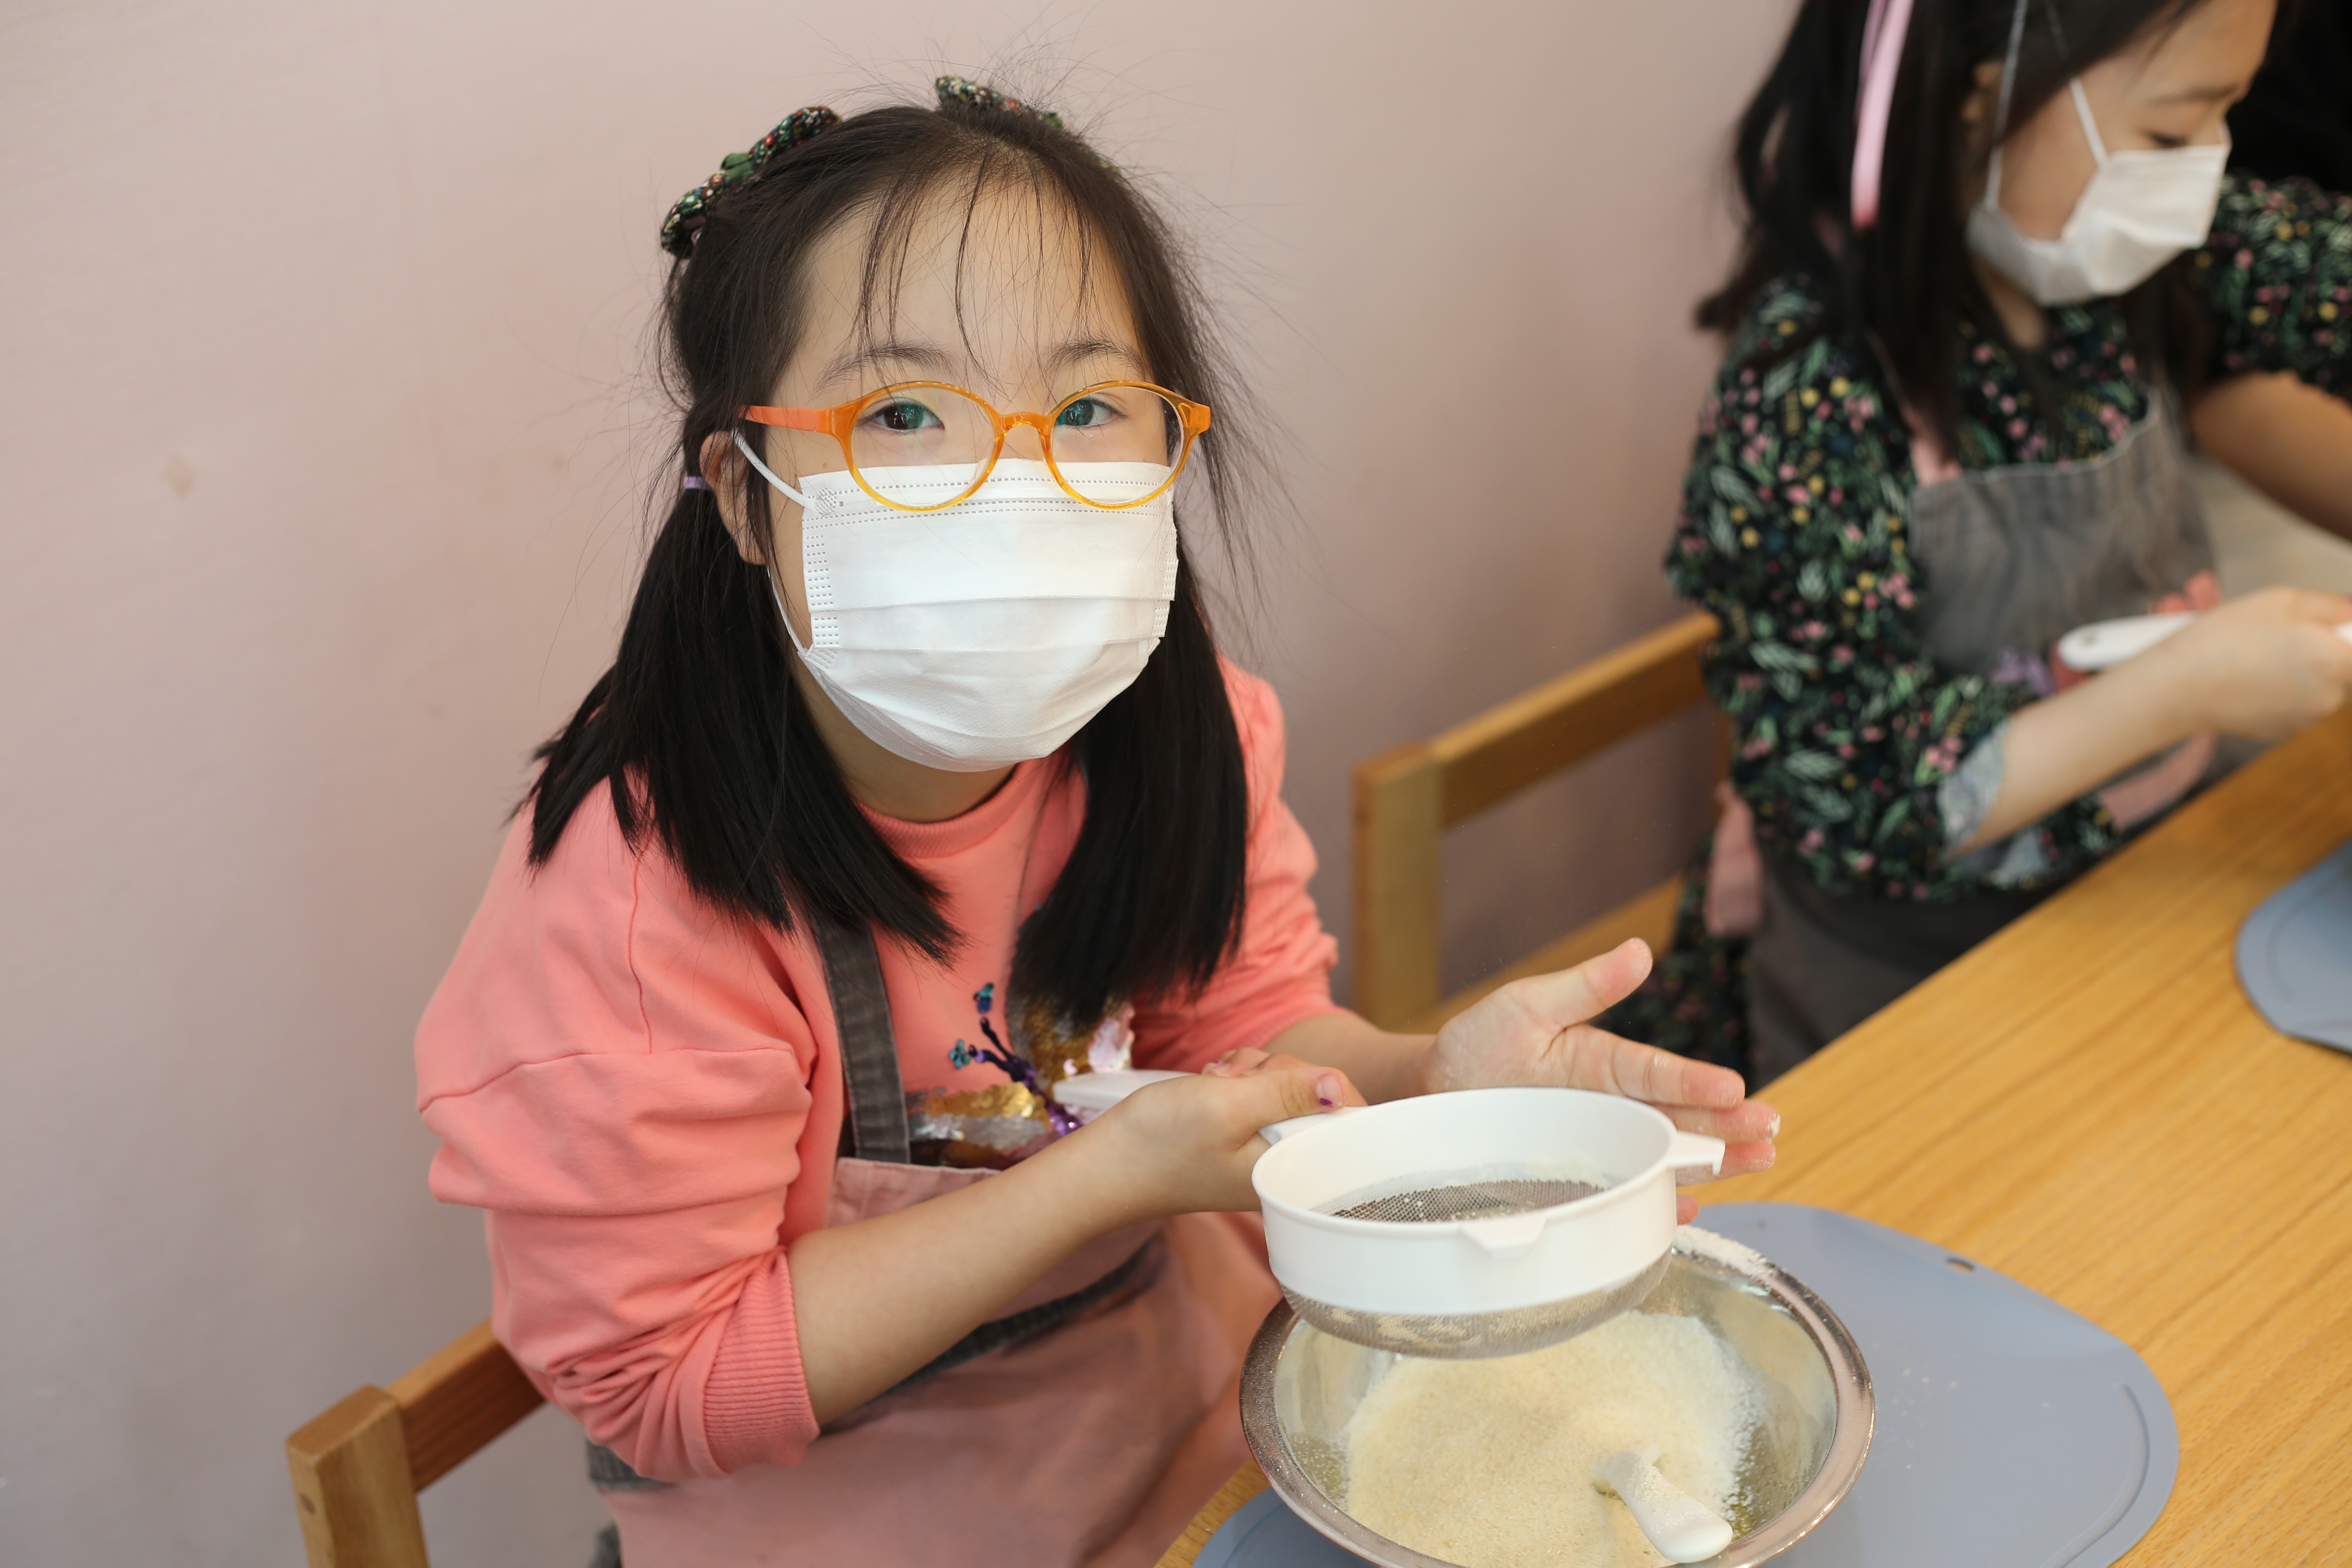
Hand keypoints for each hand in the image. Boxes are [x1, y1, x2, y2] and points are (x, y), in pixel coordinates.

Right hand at [1077, 1054, 1364, 1219]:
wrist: (1104, 1166)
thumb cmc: (1160, 1142)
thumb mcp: (1228, 1106)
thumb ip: (1287, 1093)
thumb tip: (1338, 1085)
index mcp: (1291, 1167)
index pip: (1347, 1120)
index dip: (1319, 1084)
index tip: (1277, 1081)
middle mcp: (1283, 1162)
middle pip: (1317, 1095)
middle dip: (1275, 1073)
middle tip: (1233, 1084)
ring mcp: (1262, 1149)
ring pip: (1285, 1087)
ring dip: (1251, 1073)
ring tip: (1215, 1085)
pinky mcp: (1242, 1137)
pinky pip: (1259, 1093)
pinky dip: (1236, 1080)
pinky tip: (1210, 1085)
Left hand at [1414, 939, 1777, 1221]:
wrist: (1435, 1092)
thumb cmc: (1482, 1042)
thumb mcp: (1528, 1005)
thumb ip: (1585, 985)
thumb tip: (1639, 950)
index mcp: (1605, 1063)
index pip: (1658, 1073)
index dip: (1696, 1081)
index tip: (1735, 1087)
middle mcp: (1613, 1105)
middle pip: (1678, 1117)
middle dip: (1726, 1124)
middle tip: (1767, 1131)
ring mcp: (1600, 1142)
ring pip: (1665, 1153)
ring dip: (1712, 1160)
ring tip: (1758, 1160)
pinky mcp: (1579, 1175)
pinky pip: (1624, 1190)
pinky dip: (1654, 1200)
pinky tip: (1685, 1207)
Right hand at [2147, 586, 2351, 740]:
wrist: (2177, 687)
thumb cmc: (2222, 640)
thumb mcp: (2280, 600)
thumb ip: (2329, 605)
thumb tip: (2349, 612)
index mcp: (2335, 660)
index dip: (2345, 632)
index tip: (2327, 627)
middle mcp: (2329, 696)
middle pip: (2343, 667)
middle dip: (2322, 650)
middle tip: (2281, 636)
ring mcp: (2306, 718)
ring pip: (2319, 687)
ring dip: (2300, 672)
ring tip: (2258, 657)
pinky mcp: (2282, 731)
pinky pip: (2294, 705)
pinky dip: (2279, 693)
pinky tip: (2248, 680)